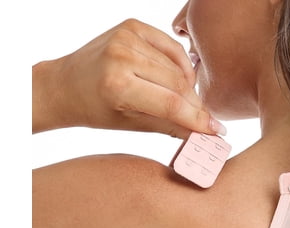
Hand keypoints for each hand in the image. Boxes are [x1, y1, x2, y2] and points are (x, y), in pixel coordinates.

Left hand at [33, 19, 224, 137]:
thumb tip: (204, 135)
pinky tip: (178, 80)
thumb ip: (171, 127)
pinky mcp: (132, 26)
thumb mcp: (133, 125)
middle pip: (178, 85)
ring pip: (178, 68)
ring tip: (186, 102)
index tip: (218, 131)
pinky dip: (180, 66)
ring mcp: (127, 37)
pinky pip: (171, 48)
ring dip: (188, 88)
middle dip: (196, 105)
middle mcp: (122, 56)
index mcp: (118, 86)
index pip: (172, 104)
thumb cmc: (97, 110)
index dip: (199, 120)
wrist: (67, 84)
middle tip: (204, 120)